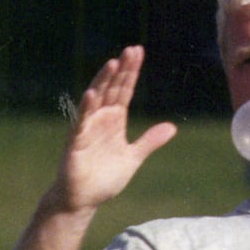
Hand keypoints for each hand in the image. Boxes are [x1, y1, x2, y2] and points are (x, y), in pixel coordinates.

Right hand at [54, 46, 176, 211]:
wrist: (84, 199)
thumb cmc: (104, 178)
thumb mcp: (133, 157)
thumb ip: (150, 141)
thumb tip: (172, 127)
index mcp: (115, 120)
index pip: (125, 90)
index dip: (131, 72)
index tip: (138, 52)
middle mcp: (101, 119)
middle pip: (113, 89)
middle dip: (122, 70)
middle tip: (131, 49)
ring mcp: (88, 128)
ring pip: (96, 99)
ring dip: (104, 81)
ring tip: (113, 62)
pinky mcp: (77, 142)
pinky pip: (81, 122)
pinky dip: (86, 107)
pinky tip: (92, 93)